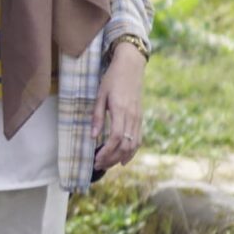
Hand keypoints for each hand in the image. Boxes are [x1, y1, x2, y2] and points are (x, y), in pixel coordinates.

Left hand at [93, 42, 147, 169]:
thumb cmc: (112, 80)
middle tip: (98, 166)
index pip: (115, 138)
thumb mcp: (100, 95)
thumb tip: (92, 137)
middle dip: (111, 158)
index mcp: (120, 110)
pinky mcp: (140, 118)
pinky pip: (139, 139)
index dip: (106, 152)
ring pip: (134, 144)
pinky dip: (132, 151)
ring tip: (108, 165)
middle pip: (125, 145)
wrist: (131, 67)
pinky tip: (124, 159)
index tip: (96, 160)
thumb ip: (97, 116)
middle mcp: (132, 116)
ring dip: (121, 157)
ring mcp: (138, 118)